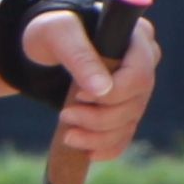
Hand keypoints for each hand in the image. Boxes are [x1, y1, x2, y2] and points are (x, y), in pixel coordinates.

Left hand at [23, 0, 161, 166]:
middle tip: (65, 115)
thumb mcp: (58, 34)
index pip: (140, 75)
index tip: (79, 94)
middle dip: (100, 117)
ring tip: (69, 134)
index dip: (114, 92)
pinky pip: (124, 136)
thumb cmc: (51, 32)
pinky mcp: (124, 108)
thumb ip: (80, 56)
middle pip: (135, 103)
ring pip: (129, 123)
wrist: (39, 49)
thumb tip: (103, 90)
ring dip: (98, 136)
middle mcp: (145, 63)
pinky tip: (86, 150)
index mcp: (138, 37)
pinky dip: (105, 147)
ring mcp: (136, 89)